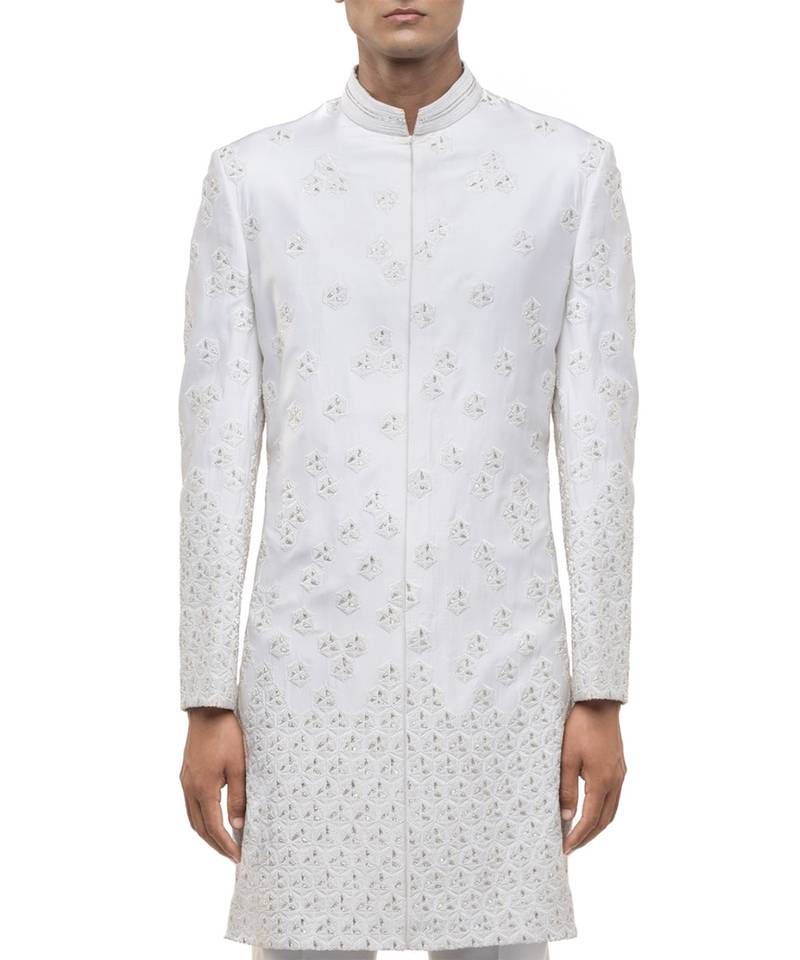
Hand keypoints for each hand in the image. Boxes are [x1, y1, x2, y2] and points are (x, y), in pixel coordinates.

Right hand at [180, 707, 245, 862]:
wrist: (208, 710)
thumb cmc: (226, 734)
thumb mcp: (239, 766)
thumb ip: (238, 796)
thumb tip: (238, 824)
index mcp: (203, 788)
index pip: (214, 827)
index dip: (226, 844)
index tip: (238, 856)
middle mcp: (190, 788)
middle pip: (199, 827)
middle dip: (216, 844)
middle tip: (232, 855)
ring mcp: (186, 781)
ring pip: (193, 817)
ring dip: (207, 833)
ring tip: (224, 842)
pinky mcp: (187, 774)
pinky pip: (191, 805)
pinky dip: (202, 818)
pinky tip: (213, 818)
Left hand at [560, 700, 625, 853]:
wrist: (599, 703)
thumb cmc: (580, 726)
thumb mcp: (567, 757)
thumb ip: (567, 788)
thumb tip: (567, 817)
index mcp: (602, 781)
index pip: (590, 819)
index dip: (578, 836)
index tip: (565, 848)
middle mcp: (616, 781)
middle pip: (605, 820)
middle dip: (588, 836)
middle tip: (571, 847)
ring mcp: (620, 774)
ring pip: (612, 810)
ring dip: (597, 825)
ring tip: (580, 834)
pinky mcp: (619, 767)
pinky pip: (614, 797)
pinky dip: (603, 810)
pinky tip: (591, 809)